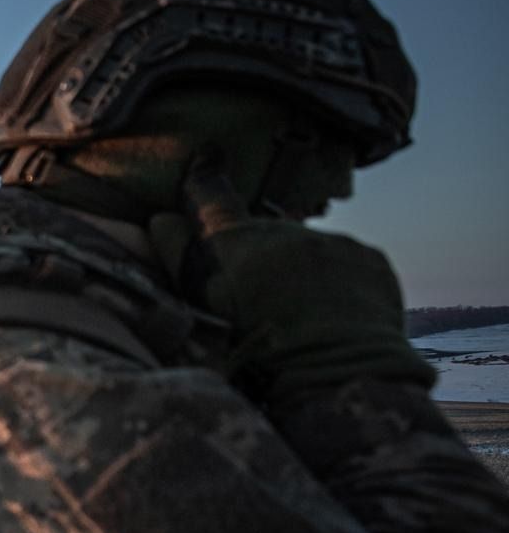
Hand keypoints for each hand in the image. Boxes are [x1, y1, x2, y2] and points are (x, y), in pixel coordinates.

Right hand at [148, 154, 432, 403]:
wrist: (341, 378)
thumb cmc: (259, 357)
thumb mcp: (204, 313)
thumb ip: (181, 261)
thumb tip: (162, 220)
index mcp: (236, 245)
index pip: (211, 200)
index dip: (204, 177)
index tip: (206, 154)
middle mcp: (284, 232)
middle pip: (264, 234)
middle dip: (260, 257)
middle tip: (260, 302)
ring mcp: (333, 242)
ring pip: (307, 249)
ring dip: (301, 272)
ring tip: (301, 317)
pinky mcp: (371, 260)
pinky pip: (347, 262)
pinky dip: (338, 281)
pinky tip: (334, 316)